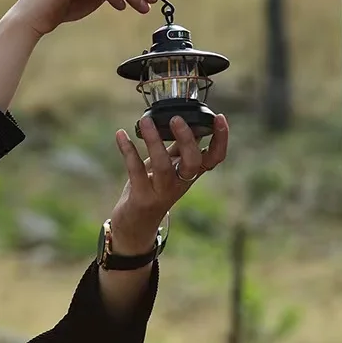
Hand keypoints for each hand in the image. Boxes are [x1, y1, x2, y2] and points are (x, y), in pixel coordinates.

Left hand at [109, 115, 229, 254]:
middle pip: (193, 163)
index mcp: (191, 172)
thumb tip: (186, 120)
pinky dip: (128, 151)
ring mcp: (162, 191)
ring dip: (154, 142)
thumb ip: (178, 147)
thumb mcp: (170, 166)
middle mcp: (181, 183)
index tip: (219, 117)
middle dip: (187, 140)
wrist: (135, 225)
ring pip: (163, 167)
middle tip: (176, 119)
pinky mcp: (142, 197)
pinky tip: (121, 134)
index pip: (214, 158)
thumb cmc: (153, 187)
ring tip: (146, 121)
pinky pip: (135, 171)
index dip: (221, 139)